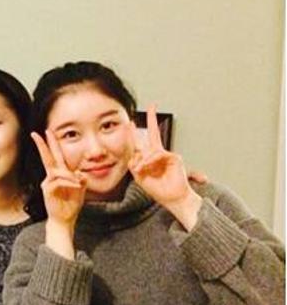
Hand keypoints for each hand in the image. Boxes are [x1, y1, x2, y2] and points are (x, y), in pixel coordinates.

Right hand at [31, 130, 86, 227]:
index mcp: (61, 174)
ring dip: (70, 176)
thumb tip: (80, 173)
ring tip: (79, 184)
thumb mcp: (81, 189)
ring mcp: (48, 183)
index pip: (56, 156)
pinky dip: (69, 182)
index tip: (48, 132)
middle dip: (43, 145)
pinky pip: (58, 181)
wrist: (65, 219)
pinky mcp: (47, 190)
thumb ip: (82, 179)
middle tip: (36, 134)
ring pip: (57, 171)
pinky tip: (76, 186)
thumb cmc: (71, 204)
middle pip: (47, 157)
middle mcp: (52, 176)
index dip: (52, 144)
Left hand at [128, 105, 201, 228]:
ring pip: (150, 150)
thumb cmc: (157, 188)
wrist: (172, 198)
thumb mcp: (139, 176)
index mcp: (149, 158)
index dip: (136, 133)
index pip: (142, 143)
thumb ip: (135, 165)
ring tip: (141, 170)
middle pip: (154, 133)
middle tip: (153, 106)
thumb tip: (135, 156)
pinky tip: (147, 167)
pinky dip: (150, 161)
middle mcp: (158, 154)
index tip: (131, 123)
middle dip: (152, 119)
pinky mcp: (174, 158)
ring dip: (143, 161)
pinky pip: (158, 154)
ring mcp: (167, 155)